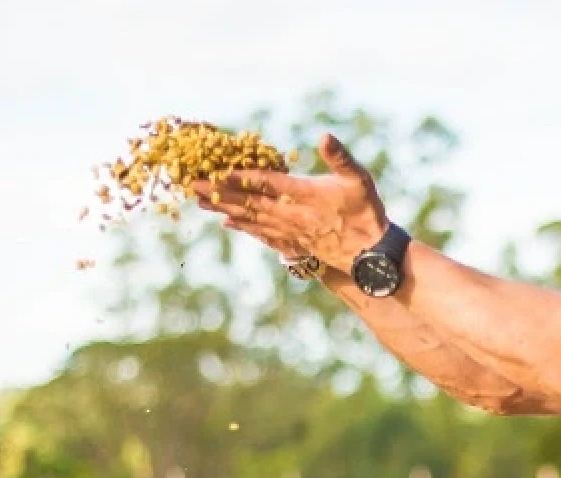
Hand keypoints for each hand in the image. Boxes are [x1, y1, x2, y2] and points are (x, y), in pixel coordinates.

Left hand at [192, 134, 391, 271]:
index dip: (239, 176)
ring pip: (250, 218)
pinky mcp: (292, 242)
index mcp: (305, 196)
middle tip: (190, 183)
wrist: (370, 258)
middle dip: (218, 192)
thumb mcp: (360, 181)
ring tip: (199, 200)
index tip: (215, 169)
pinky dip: (242, 226)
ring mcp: (290, 231)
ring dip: (223, 208)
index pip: (265, 183)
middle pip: (248, 202)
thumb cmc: (367, 214)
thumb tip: (325, 136)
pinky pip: (261, 233)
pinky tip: (226, 222)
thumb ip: (341, 158)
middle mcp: (291, 215)